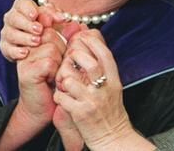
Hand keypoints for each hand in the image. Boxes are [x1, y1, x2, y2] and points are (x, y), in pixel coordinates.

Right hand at [0, 0, 63, 60]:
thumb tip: (62, 18)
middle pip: (14, 18)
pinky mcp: (5, 47)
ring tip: (37, 41)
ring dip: (24, 38)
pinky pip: (7, 49)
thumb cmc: (45, 26)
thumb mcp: (51, 19)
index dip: (27, 9)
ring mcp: (7, 33)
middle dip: (26, 24)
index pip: (21, 4)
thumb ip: (55, 16)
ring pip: (11, 34)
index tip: (35, 16)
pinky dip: (16, 51)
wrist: (38, 44)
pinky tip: (26, 53)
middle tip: (40, 30)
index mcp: (21, 8)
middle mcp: (11, 19)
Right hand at [14, 28, 65, 127]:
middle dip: (62, 51)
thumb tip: (78, 24)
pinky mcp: (26, 72)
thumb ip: (71, 39)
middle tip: (57, 66)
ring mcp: (24, 59)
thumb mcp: (65, 57)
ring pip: (51, 48)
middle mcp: (26, 47)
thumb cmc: (57, 81)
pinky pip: (49, 62)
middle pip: (51, 35)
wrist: (43, 108)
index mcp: (34, 40)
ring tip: (53, 74)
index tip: (64, 46)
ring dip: (59, 63)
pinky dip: (54, 73)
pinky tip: (49, 80)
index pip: (49, 25)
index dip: (59, 33)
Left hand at [54, 30, 144, 149]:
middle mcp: (104, 89)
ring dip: (63, 78)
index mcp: (114, 80)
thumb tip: (96, 43)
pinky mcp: (80, 113)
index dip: (93, 42)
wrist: (113, 137)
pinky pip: (61, 97)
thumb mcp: (113, 87)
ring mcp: (92, 101)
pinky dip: (58, 96)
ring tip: (64, 81)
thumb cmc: (110, 110)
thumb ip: (105, 68)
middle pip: (89, 64)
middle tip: (70, 57)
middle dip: (76, 56)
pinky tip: (62, 97)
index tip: (83, 35)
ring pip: (70, 80)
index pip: (105, 55)